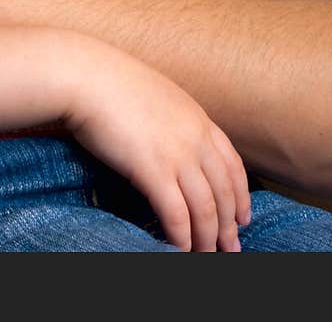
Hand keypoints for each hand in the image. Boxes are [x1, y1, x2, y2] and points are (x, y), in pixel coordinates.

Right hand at [65, 42, 249, 251]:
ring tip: (205, 256)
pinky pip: (176, 214)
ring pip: (205, 208)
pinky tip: (180, 249)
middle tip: (231, 249)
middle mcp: (195, 138)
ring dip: (207, 238)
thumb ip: (172, 121)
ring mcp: (176, 154)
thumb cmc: (112, 82)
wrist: (87, 76)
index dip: (241, 196)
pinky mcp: (152, 170)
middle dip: (229, 226)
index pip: (232, 165)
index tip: (244, 217)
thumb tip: (171, 145)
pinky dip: (182, 237)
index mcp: (198, 118)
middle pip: (224, 192)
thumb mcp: (157, 96)